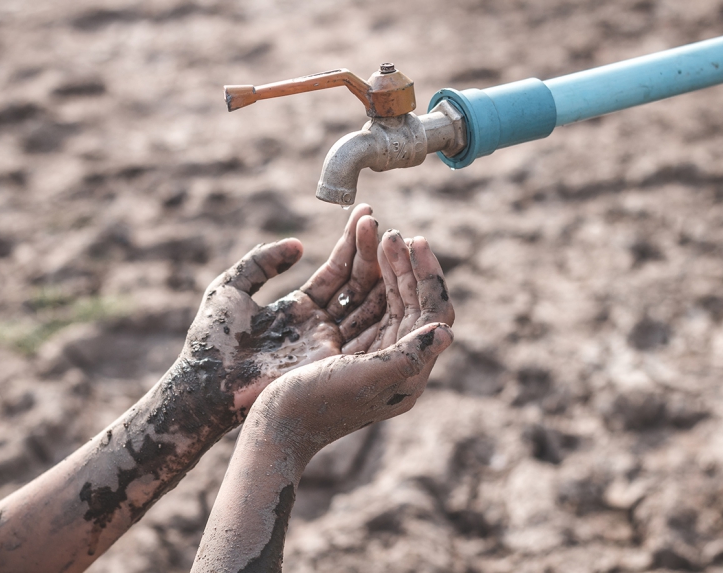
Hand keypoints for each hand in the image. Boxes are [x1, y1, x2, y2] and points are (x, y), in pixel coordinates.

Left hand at [180, 204, 386, 420]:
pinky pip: (365, 327)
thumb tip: (298, 245)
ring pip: (366, 302)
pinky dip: (381, 301)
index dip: (350, 243)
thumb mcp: (231, 288)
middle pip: (356, 284)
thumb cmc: (211, 339)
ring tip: (391, 237)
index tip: (365, 213)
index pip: (336, 271)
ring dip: (379, 271)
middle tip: (377, 220)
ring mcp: (329, 343)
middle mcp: (320, 325)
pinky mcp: (331, 360)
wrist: (205, 383)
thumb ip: (261, 262)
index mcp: (300, 308)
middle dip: (369, 252)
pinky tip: (392, 273)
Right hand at [250, 232, 455, 456]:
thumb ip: (408, 357)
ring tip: (375, 230)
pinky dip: (361, 277)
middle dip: (404, 264)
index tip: (414, 240)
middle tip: (391, 232)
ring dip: (383, 264)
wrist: (274, 431)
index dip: (428, 276)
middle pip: (412, 302)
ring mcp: (370, 353)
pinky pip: (363, 304)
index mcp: (408, 372)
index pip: (433, 314)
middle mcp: (394, 361)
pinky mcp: (345, 348)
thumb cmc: (314, 407)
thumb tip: (448, 331)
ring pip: (387, 298)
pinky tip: (356, 253)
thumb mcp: (363, 380)